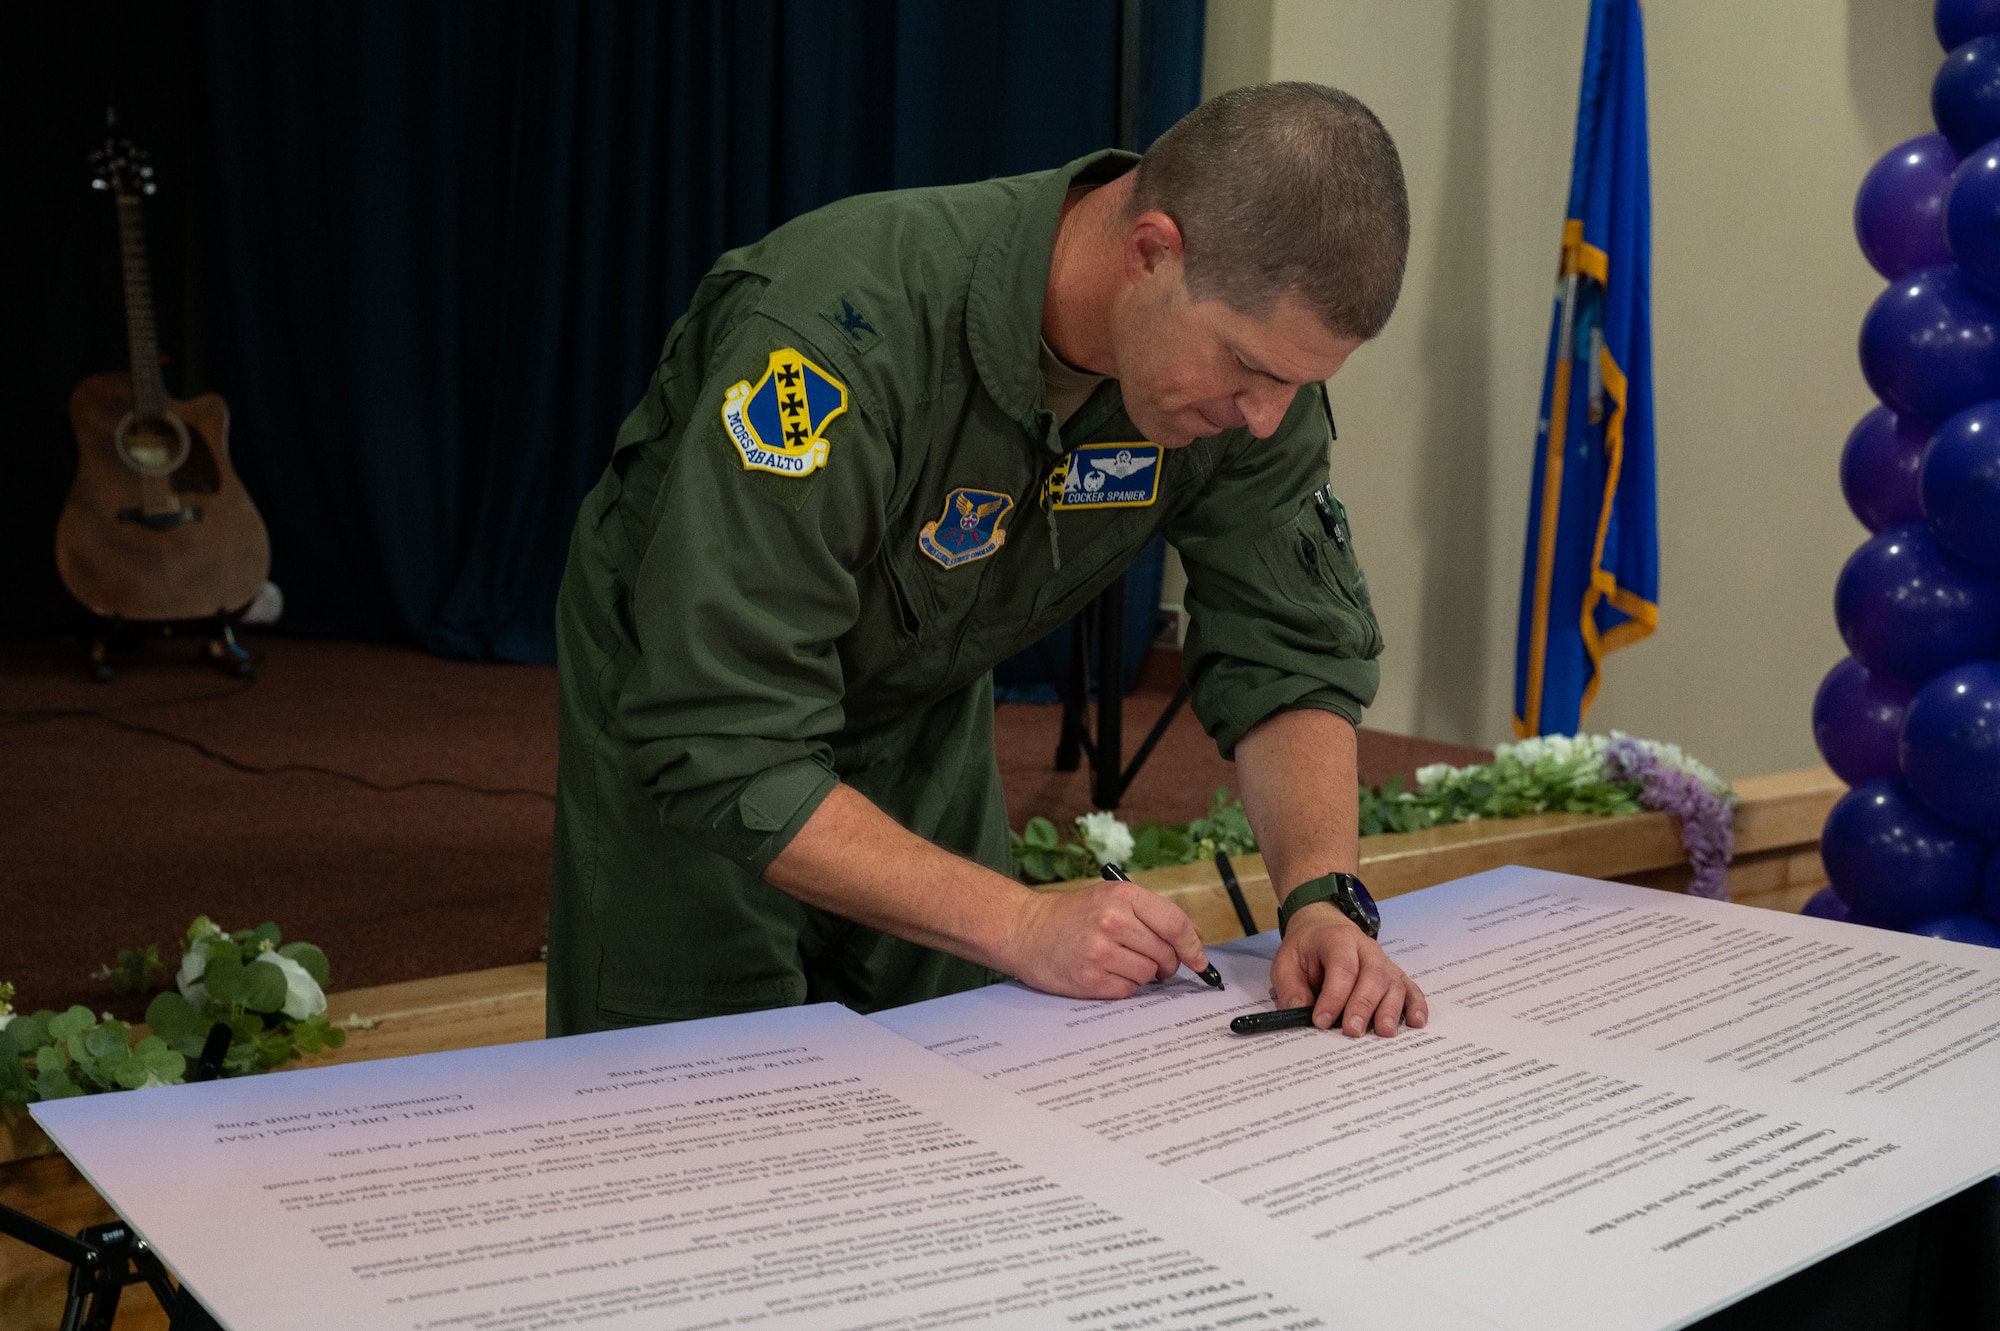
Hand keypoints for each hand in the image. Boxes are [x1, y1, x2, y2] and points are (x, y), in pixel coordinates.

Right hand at [1006, 880, 1209, 998]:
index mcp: (1123, 897)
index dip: (1193, 945)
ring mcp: (1100, 952)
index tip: (1200, 959)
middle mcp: (1112, 922)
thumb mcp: (1113, 898)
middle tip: (1156, 962)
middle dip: (1167, 963)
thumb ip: (1153, 914)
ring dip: (1144, 974)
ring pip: (1149, 974)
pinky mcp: (1089, 979)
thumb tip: (1195, 938)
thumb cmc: (1074, 915)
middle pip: (1165, 953)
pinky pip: (1128, 990)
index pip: (1175, 924)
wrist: (1027, 931)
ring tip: (1122, 962)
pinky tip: (1106, 972)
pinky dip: (1124, 986)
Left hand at [1272, 902, 1428, 1036]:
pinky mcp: (1394, 974)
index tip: (1321, 1021)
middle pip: (1373, 976)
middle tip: (1352, 1031)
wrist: (1322, 927)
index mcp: (1338, 939)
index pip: (1342, 968)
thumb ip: (1291, 989)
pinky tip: (1415, 1022)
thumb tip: (1300, 1014)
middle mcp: (1366, 949)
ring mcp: (1384, 961)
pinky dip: (1415, 1006)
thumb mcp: (1286, 963)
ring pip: (1394, 983)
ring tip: (1384, 1032)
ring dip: (1391, 1010)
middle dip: (1363, 1006)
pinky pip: (1410, 988)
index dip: (1334, 996)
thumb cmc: (1306, 948)